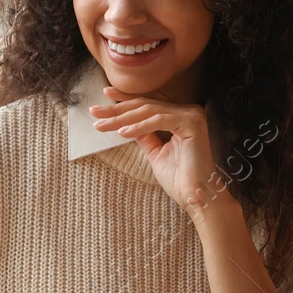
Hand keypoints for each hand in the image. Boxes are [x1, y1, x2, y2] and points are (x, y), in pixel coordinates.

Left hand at [89, 88, 221, 215]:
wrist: (197, 197)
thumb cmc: (180, 179)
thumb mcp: (155, 153)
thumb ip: (144, 136)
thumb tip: (126, 125)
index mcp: (179, 116)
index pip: (148, 104)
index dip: (125, 99)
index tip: (104, 95)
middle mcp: (187, 111)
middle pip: (146, 105)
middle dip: (117, 108)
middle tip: (94, 110)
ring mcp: (191, 116)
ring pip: (149, 111)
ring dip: (122, 117)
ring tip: (102, 124)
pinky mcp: (192, 124)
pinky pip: (159, 121)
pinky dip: (139, 127)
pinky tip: (122, 132)